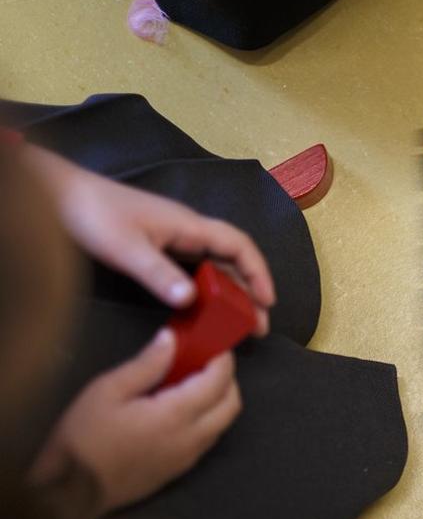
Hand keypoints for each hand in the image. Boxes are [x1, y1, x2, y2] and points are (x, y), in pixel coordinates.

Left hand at [24, 147, 274, 333]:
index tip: (267, 302)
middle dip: (250, 289)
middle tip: (257, 325)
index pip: (238, 245)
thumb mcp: (125, 248)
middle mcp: (188, 229)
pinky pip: (196, 266)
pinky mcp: (158, 244)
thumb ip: (158, 274)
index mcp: (188, 225)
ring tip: (238, 320)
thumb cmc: (92, 214)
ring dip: (231, 289)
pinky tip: (204, 305)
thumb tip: (191, 301)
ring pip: (215, 262)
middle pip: (232, 257)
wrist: (58, 193)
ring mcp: (173, 236)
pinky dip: (208, 286)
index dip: (258, 272)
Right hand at [29, 329, 241, 513]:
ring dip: (219, 401)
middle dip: (228, 379)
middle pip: (231, 405)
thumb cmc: (83, 438)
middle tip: (207, 362)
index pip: (218, 382)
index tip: (216, 344)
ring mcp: (187, 459)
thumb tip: (172, 339)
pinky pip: (207, 440)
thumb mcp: (107, 390)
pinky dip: (208, 419)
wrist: (69, 493)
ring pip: (223, 425)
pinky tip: (181, 409)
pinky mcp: (178, 471)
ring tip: (193, 382)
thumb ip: (146, 364)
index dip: (223, 360)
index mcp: (176, 416)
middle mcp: (191, 439)